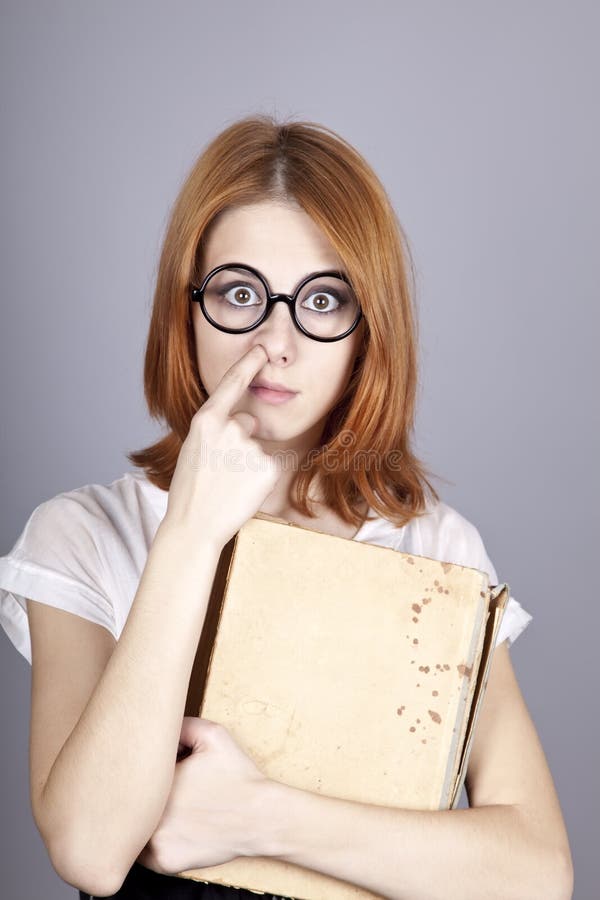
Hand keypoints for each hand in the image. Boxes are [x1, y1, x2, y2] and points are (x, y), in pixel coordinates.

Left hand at [136, 716, 270, 874]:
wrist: (260, 816)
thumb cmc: (237, 775)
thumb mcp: (212, 735)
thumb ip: (181, 725)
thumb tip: (154, 723)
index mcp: (157, 781)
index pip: (130, 773)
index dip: (139, 769)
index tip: (155, 769)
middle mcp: (150, 814)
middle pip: (126, 802)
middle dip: (135, 795)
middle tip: (158, 790)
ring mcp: (156, 842)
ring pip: (133, 829)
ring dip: (141, 821)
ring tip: (171, 809)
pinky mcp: (165, 863)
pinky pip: (145, 853)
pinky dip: (154, 842)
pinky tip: (177, 828)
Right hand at [162, 344, 280, 549]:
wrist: (194, 526)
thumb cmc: (191, 489)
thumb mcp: (194, 447)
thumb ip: (217, 427)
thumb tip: (245, 420)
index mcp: (206, 420)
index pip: (232, 384)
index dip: (248, 363)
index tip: (261, 348)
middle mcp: (230, 428)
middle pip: (247, 421)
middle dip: (239, 440)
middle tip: (219, 469)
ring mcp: (250, 448)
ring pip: (256, 445)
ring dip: (247, 461)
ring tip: (227, 483)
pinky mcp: (268, 467)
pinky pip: (268, 464)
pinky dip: (259, 477)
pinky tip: (241, 490)